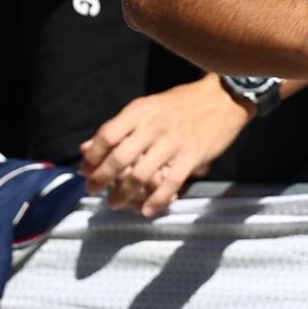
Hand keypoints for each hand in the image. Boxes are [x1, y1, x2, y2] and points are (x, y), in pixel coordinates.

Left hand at [80, 78, 251, 218]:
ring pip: (141, 175)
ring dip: (124, 193)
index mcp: (139, 112)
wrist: (222, 98)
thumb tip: (86, 148)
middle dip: (101, 179)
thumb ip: (119, 128)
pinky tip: (147, 210)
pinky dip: (156, 200)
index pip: (106, 136)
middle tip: (93, 190)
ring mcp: (173, 142)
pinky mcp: (192, 156)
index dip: (91, 156)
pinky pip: (170, 183)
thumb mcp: (147, 108)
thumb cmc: (181, 104)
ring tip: (115, 203)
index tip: (85, 170)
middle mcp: (154, 126)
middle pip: (118, 158)